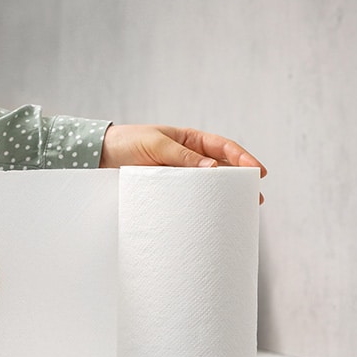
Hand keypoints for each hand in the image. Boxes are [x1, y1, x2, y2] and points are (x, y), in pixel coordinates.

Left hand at [99, 124, 266, 201]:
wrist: (98, 154)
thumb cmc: (127, 142)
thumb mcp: (155, 144)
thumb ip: (182, 156)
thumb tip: (214, 169)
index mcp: (189, 139)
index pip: (223, 147)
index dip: (243, 158)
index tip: (258, 171)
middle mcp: (188, 157)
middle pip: (221, 169)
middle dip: (241, 182)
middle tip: (257, 198)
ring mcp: (178, 175)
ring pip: (207, 186)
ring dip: (223, 197)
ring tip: (240, 212)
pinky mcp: (166, 191)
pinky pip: (187, 198)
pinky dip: (200, 206)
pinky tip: (209, 217)